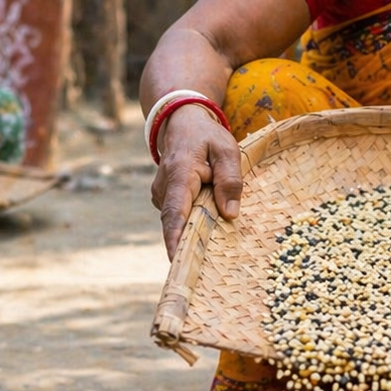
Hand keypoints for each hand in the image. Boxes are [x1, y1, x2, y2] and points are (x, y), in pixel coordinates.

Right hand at [150, 105, 242, 254]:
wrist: (183, 123)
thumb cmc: (208, 137)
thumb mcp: (227, 150)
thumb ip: (229, 180)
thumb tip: (230, 213)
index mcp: (180, 173)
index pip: (175, 211)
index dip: (175, 237)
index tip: (177, 260)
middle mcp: (164, 186)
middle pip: (174, 222)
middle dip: (186, 244)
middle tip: (202, 268)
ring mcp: (161, 194)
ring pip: (177, 219)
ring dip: (193, 229)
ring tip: (210, 241)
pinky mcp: (164, 198)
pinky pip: (178, 216)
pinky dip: (191, 221)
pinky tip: (205, 222)